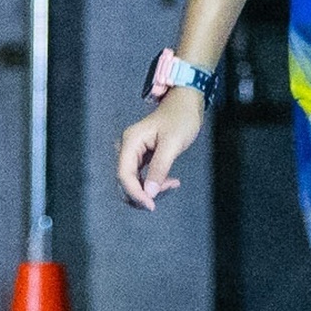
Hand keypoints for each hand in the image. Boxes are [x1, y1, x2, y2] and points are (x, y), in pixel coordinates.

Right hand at [113, 87, 208, 210]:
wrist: (186, 104)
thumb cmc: (181, 119)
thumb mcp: (172, 144)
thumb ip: (159, 168)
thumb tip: (149, 193)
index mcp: (130, 141)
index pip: (124, 175)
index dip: (135, 193)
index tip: (152, 205)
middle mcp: (128, 148)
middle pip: (125, 181)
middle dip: (143, 193)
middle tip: (167, 192)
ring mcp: (134, 153)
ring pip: (134, 182)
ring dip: (150, 190)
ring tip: (173, 184)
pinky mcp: (142, 157)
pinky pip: (142, 177)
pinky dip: (154, 184)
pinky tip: (170, 181)